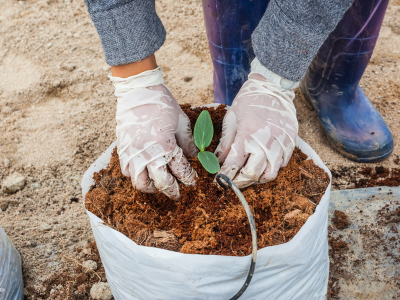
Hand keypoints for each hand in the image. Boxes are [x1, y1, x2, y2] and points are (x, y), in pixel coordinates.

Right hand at [111, 67, 197, 199]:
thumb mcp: (181, 121)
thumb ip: (188, 142)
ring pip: (140, 183)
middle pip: (161, 183)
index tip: (192, 182)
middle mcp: (148, 153)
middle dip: (172, 191)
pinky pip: (126, 173)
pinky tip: (144, 172)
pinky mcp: (122, 150)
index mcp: (165, 145)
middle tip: (178, 193)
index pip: (180, 171)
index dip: (188, 179)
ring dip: (152, 188)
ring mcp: (132, 153)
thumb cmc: (161, 104)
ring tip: (159, 185)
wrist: (137, 90)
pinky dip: (136, 177)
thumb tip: (196, 156)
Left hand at [215, 58, 298, 187]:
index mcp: (248, 134)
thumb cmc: (249, 100)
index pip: (234, 163)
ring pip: (269, 174)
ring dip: (256, 179)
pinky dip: (270, 169)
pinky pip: (282, 165)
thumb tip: (218, 161)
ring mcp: (280, 143)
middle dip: (239, 182)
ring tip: (247, 177)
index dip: (225, 176)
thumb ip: (226, 142)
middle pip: (252, 174)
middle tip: (231, 183)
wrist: (273, 86)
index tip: (218, 182)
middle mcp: (265, 141)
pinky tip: (262, 165)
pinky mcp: (290, 143)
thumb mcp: (232, 118)